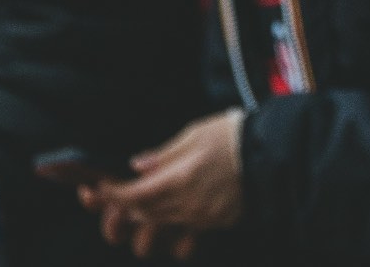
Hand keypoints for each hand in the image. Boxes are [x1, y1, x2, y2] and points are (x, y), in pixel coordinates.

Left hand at [81, 112, 243, 259]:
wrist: (272, 151)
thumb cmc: (233, 136)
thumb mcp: (196, 133)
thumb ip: (164, 153)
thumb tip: (137, 166)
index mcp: (179, 177)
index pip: (133, 194)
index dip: (111, 195)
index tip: (97, 190)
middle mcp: (187, 202)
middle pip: (141, 215)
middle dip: (122, 212)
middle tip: (115, 204)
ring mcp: (201, 216)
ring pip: (160, 227)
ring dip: (146, 223)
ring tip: (143, 216)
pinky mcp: (215, 223)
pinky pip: (185, 235)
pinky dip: (174, 231)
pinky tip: (173, 223)